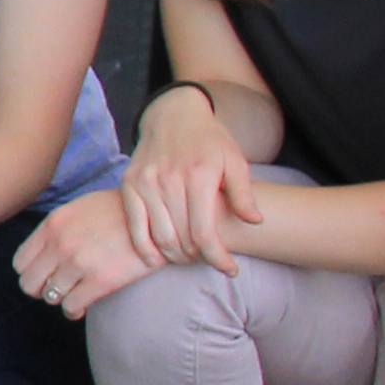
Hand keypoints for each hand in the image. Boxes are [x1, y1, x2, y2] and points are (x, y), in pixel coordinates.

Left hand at [13, 186, 147, 322]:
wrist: (156, 217)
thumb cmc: (120, 211)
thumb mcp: (80, 209)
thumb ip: (57, 229)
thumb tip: (43, 253)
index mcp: (52, 225)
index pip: (20, 262)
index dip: (31, 273)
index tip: (44, 276)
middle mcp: (60, 244)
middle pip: (29, 284)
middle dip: (41, 290)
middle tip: (57, 288)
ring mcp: (78, 263)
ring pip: (50, 297)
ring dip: (61, 299)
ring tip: (74, 295)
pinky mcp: (100, 280)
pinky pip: (71, 307)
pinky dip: (73, 311)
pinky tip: (82, 307)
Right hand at [116, 88, 258, 274]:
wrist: (173, 114)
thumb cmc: (209, 140)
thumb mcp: (234, 160)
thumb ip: (243, 193)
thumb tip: (255, 221)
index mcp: (199, 176)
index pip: (205, 233)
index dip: (219, 258)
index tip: (231, 269)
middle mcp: (169, 180)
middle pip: (183, 239)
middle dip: (199, 258)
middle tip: (209, 260)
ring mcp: (146, 183)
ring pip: (160, 237)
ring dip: (176, 256)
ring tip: (189, 258)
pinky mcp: (129, 184)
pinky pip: (135, 227)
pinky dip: (146, 249)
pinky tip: (157, 259)